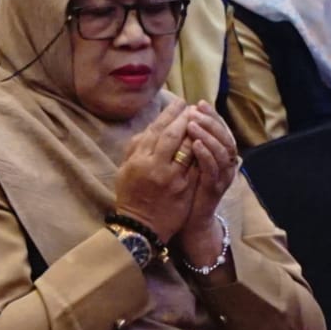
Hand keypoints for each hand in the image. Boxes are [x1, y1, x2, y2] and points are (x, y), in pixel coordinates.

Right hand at [113, 100, 199, 243]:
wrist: (140, 226)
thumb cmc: (130, 196)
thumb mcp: (124, 170)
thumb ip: (134, 148)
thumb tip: (148, 128)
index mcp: (138, 159)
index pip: (156, 129)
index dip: (169, 114)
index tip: (179, 103)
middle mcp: (154, 165)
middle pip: (173, 135)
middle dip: (185, 118)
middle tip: (194, 108)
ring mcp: (171, 177)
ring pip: (187, 148)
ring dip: (196, 132)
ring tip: (202, 122)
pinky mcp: (184, 188)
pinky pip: (195, 165)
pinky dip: (201, 152)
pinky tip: (206, 143)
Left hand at [176, 102, 240, 263]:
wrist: (189, 223)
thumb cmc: (185, 192)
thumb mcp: (185, 164)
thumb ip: (186, 145)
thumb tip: (178, 120)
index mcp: (218, 156)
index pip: (219, 129)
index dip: (211, 115)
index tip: (198, 103)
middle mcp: (225, 164)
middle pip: (224, 135)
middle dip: (210, 120)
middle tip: (197, 109)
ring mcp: (222, 177)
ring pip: (221, 150)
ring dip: (207, 134)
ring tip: (193, 123)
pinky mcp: (214, 189)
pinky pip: (213, 169)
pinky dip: (205, 155)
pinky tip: (195, 144)